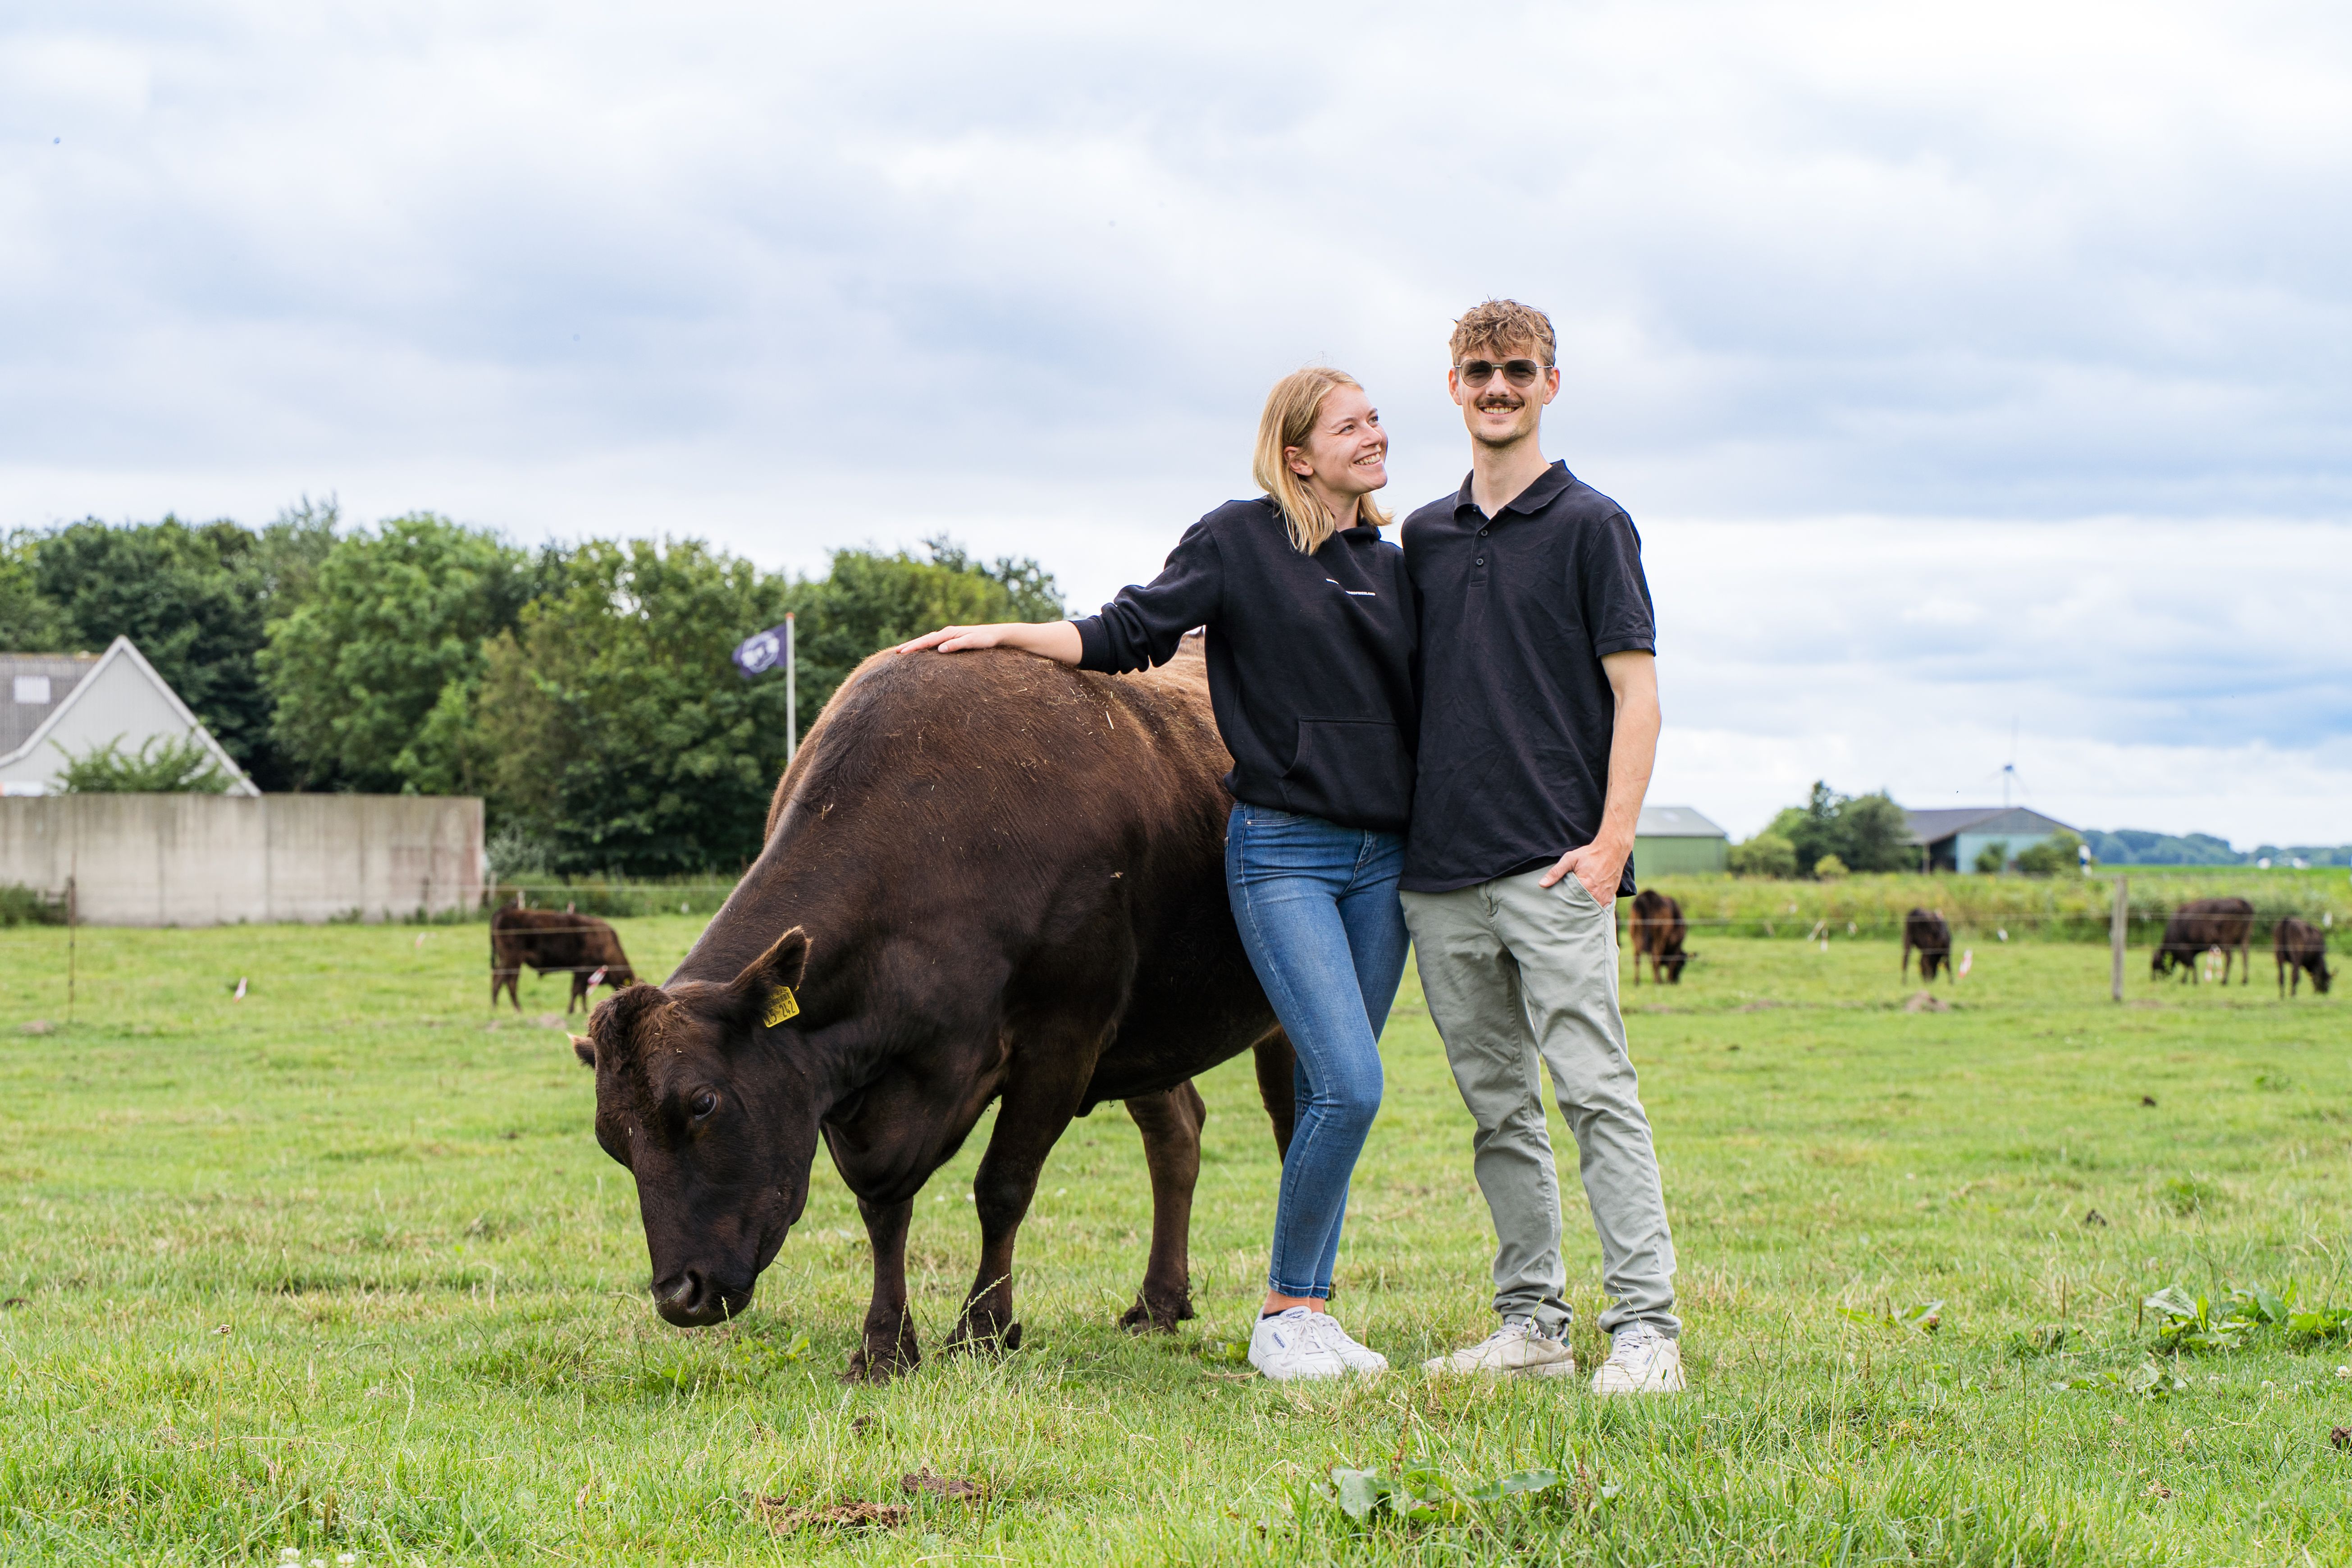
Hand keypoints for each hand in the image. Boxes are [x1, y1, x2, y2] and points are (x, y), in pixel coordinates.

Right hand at [896, 624, 1014, 654]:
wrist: (998, 634)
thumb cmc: (987, 639)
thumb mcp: (973, 642)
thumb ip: (957, 645)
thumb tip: (940, 649)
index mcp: (949, 633)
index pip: (927, 640)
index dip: (914, 647)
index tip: (901, 653)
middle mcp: (947, 632)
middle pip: (924, 639)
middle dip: (910, 645)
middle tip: (895, 653)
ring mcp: (949, 635)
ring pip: (928, 640)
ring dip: (916, 645)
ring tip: (903, 651)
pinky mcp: (953, 639)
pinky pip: (935, 642)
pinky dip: (925, 645)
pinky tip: (922, 651)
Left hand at [1538, 841, 1625, 904]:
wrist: (1612, 850)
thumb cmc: (1590, 854)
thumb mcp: (1570, 859)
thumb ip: (1556, 872)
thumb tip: (1542, 884)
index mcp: (1585, 886)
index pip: (1570, 903)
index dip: (1563, 905)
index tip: (1557, 908)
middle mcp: (1596, 894)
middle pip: (1581, 909)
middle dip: (1573, 910)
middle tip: (1563, 912)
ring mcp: (1604, 897)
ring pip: (1590, 910)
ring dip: (1583, 910)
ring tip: (1574, 911)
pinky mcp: (1610, 898)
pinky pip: (1600, 909)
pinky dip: (1592, 908)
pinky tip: (1585, 907)